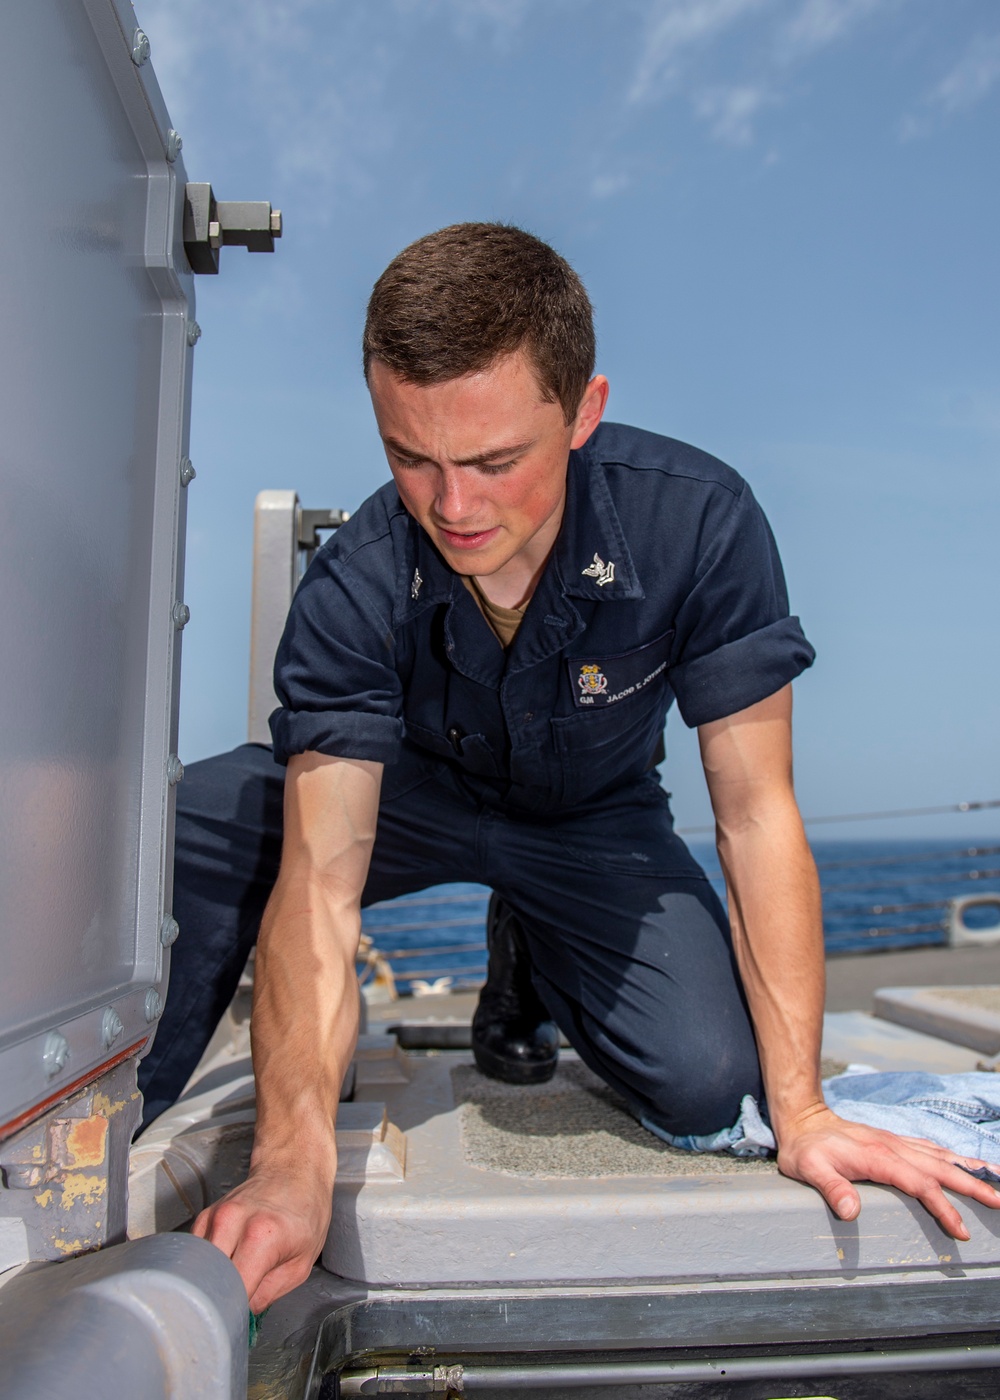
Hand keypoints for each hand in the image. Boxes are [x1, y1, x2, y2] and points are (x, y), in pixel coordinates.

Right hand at [190, 1161, 333, 1310]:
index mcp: (262, 1235)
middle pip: (207, 1280)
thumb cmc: (305, 1210)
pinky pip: (195, 1254)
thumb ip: (268, 1294)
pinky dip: (204, 1268)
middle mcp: (231, 1222)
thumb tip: (241, 1315)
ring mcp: (214, 1217)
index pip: (232, 1291)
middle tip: (229, 1314)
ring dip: (208, 1285)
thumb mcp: (301, 1262)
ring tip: (227, 1290)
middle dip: (216, 1302)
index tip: (237, 1324)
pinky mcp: (204, 1217)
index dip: (234, 1314)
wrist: (294, 1169)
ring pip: (196, 1269)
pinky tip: (221, 1269)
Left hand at [775, 1103, 999, 1238]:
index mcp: (879, 1156)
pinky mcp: (895, 1141)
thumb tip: (851, 1212)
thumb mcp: (809, 1168)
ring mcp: (896, 1142)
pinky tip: (967, 1163)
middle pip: (941, 1168)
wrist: (803, 1119)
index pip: (920, 1185)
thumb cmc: (805, 1148)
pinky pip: (931, 1148)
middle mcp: (894, 1147)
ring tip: (997, 1179)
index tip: (960, 1230)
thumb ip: (830, 1188)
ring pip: (941, 1155)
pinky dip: (953, 1157)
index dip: (942, 1208)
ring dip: (970, 1168)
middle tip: (999, 1203)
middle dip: (973, 1186)